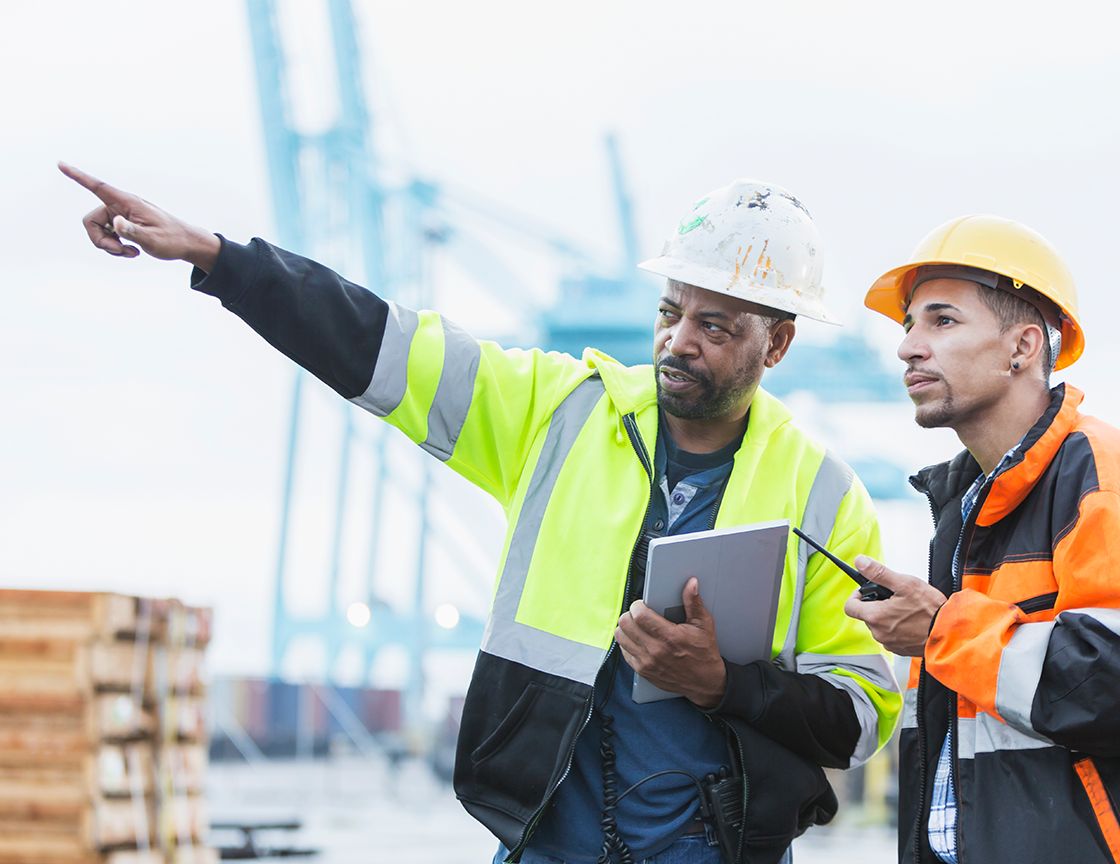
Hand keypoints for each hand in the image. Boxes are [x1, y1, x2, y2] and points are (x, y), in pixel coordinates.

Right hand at [58, 162, 220, 271]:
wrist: (187, 243)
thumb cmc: (172, 240)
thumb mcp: (153, 240)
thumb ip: (133, 232)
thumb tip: (116, 223)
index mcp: (127, 202)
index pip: (98, 186)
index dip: (78, 176)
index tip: (60, 164)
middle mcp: (121, 206)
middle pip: (91, 221)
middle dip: (101, 241)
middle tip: (120, 251)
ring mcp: (120, 215)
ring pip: (98, 231)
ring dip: (110, 246)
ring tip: (131, 253)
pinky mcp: (122, 225)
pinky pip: (107, 237)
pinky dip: (115, 248)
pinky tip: (132, 252)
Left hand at [616, 577, 726, 707]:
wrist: (705, 682)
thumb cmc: (704, 653)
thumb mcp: (703, 625)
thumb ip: (694, 603)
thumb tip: (691, 584)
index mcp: (670, 637)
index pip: (639, 615)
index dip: (637, 605)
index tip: (642, 604)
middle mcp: (655, 651)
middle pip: (625, 624)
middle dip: (630, 614)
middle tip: (639, 614)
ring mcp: (647, 663)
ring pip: (620, 637)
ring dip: (626, 628)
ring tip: (637, 626)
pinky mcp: (642, 671)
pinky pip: (624, 651)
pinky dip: (628, 643)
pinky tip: (639, 640)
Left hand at [843, 556, 946, 656]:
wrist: (951, 633)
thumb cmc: (931, 609)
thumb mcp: (904, 583)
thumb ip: (878, 573)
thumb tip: (860, 562)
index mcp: (875, 616)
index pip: (850, 606)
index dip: (856, 596)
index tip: (867, 591)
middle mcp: (879, 632)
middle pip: (866, 615)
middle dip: (876, 605)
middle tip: (894, 598)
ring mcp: (889, 642)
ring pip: (879, 626)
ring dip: (887, 617)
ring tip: (906, 609)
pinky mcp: (900, 649)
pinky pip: (891, 636)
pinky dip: (897, 628)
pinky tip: (911, 621)